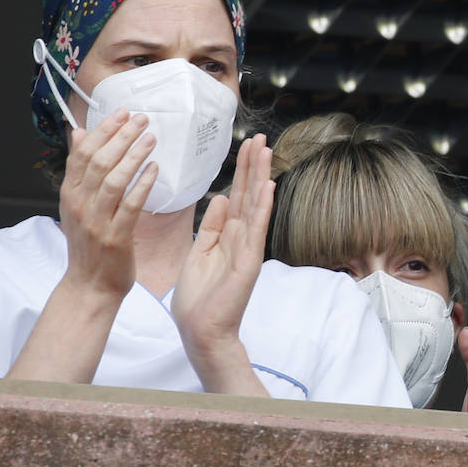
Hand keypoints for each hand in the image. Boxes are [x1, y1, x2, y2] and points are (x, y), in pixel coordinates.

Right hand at [58, 109, 158, 298]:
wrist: (89, 286)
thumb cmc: (89, 244)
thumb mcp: (77, 204)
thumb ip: (81, 170)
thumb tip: (80, 134)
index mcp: (70, 194)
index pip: (83, 154)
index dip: (103, 131)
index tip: (122, 113)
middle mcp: (79, 204)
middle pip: (99, 162)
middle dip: (120, 137)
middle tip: (141, 119)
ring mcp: (96, 221)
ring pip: (114, 180)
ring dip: (133, 156)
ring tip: (151, 138)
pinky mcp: (115, 237)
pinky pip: (130, 205)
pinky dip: (142, 185)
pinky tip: (155, 170)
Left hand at [172, 134, 272, 394]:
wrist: (202, 329)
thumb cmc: (199, 297)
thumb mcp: (200, 252)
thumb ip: (212, 226)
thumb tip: (221, 197)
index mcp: (229, 235)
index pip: (238, 195)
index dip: (242, 170)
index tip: (247, 144)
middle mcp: (243, 238)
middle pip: (249, 194)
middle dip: (254, 165)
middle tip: (260, 136)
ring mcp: (248, 249)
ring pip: (255, 205)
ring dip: (261, 177)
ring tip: (265, 151)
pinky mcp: (249, 262)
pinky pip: (256, 229)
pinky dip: (262, 207)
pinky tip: (268, 186)